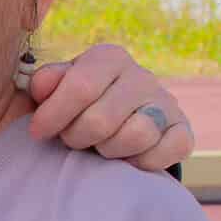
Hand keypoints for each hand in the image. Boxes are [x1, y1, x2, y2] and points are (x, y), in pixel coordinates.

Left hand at [26, 42, 191, 169]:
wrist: (121, 119)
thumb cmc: (80, 104)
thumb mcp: (57, 88)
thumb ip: (45, 83)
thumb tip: (41, 86)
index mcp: (109, 58)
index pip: (81, 86)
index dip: (53, 115)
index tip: (37, 131)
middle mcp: (142, 76)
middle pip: (102, 119)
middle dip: (77, 137)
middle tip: (71, 140)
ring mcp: (166, 103)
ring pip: (136, 136)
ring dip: (108, 150)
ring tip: (98, 146)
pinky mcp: (182, 131)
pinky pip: (164, 152)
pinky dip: (141, 162)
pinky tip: (126, 158)